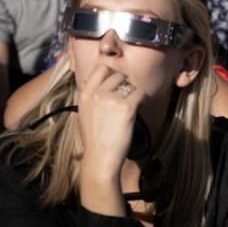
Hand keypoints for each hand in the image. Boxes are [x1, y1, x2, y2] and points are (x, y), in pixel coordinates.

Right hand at [77, 64, 143, 180]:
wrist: (100, 158)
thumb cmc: (94, 139)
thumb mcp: (83, 113)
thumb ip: (88, 96)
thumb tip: (88, 80)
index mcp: (85, 94)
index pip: (100, 68)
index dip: (111, 73)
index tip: (116, 83)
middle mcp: (97, 93)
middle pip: (117, 74)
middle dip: (125, 84)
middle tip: (127, 97)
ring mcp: (111, 99)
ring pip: (130, 84)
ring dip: (134, 93)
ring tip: (132, 107)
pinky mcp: (126, 107)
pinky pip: (141, 93)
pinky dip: (143, 100)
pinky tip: (139, 109)